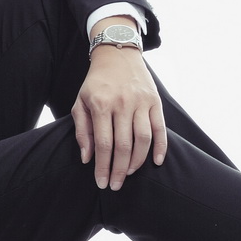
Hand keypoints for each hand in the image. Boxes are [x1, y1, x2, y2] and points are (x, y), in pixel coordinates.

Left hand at [71, 43, 166, 189]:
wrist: (117, 55)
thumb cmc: (95, 83)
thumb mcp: (80, 102)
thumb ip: (82, 130)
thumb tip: (87, 158)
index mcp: (100, 105)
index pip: (103, 143)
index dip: (102, 166)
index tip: (101, 183)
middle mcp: (122, 104)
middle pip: (123, 145)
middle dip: (118, 170)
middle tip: (115, 185)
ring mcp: (141, 103)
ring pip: (143, 139)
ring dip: (137, 161)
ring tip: (128, 174)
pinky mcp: (156, 102)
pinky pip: (160, 129)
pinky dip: (161, 147)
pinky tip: (155, 162)